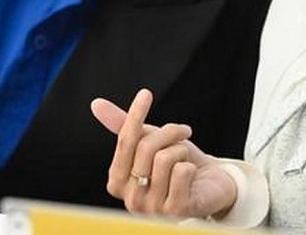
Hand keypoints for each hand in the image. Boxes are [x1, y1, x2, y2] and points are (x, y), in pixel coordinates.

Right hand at [91, 89, 236, 218]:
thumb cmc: (175, 162)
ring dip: (182, 151)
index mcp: (117, 181)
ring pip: (165, 158)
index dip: (135, 115)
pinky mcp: (175, 211)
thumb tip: (96, 103)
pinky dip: (191, 166)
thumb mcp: (150, 141)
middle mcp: (131, 199)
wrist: (209, 184)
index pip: (124, 141)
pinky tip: (191, 177)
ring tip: (185, 160)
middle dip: (170, 132)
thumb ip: (123, 126)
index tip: (146, 93)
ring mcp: (152, 208)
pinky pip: (181, 172)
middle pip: (147, 147)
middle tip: (184, 131)